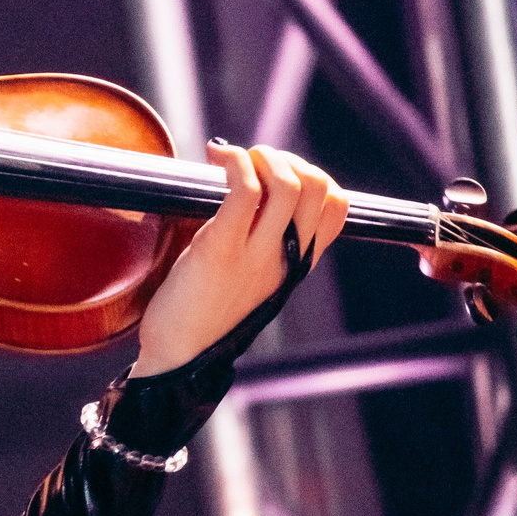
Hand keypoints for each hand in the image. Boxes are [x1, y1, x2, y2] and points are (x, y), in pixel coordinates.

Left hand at [131, 141, 348, 376]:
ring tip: (236, 159)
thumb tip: (252, 195)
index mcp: (295, 265)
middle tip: (253, 162)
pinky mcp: (220, 250)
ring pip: (288, 185)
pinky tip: (217, 159)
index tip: (279, 173)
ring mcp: (256, 255)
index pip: (337, 210)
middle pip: (318, 189)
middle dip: (289, 159)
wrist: (178, 358)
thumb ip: (262, 245)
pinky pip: (245, 191)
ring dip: (264, 156)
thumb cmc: (204, 314)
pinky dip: (235, 163)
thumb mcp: (250, 279)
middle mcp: (284, 259)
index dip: (316, 177)